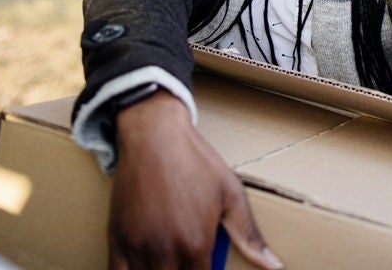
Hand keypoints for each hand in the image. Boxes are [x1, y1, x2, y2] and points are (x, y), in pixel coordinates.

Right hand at [107, 91, 282, 269]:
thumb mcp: (231, 194)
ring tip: (172, 266)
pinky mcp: (116, 239)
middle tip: (191, 265)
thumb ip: (249, 235)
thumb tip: (275, 266)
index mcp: (195, 245)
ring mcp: (137, 247)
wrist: (154, 135)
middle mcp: (164, 252)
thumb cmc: (194, 162)